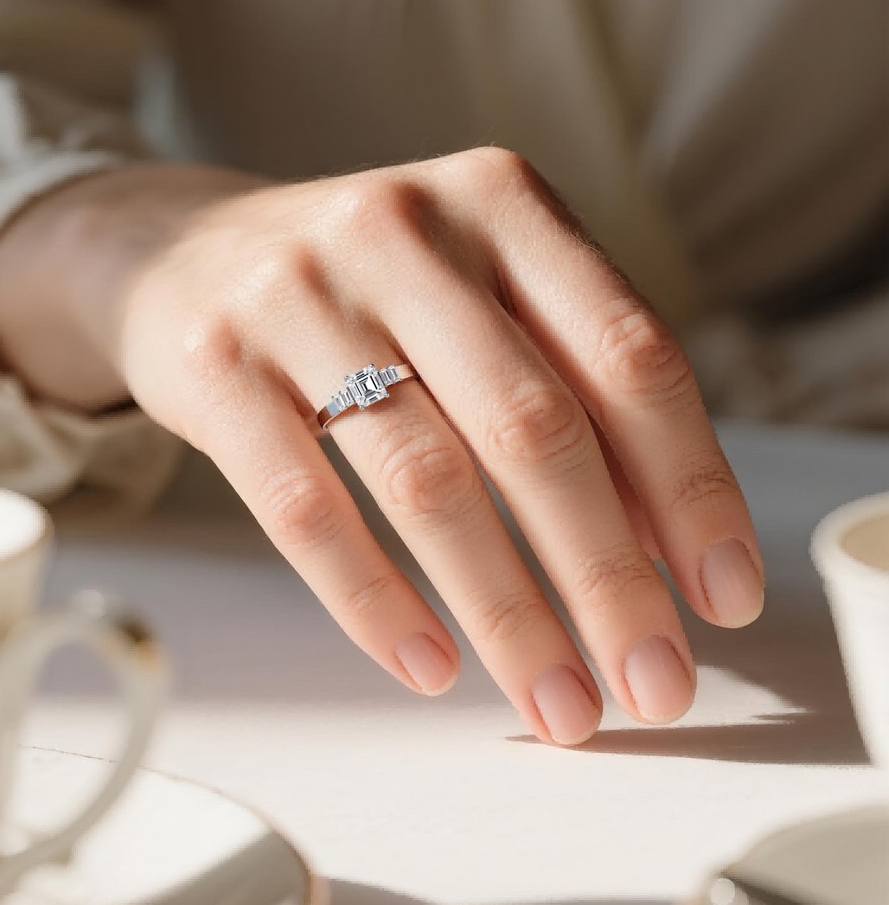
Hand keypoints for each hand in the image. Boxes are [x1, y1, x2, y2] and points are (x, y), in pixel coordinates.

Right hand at [0, 149, 764, 744]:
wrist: (181, 252)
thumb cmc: (366, 289)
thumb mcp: (479, 290)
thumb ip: (572, 385)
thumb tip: (667, 547)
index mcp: (501, 203)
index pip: (629, 357)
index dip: (691, 487)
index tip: (723, 597)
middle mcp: (404, 233)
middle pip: (535, 428)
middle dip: (608, 576)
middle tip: (652, 683)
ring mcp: (299, 296)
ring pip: (426, 480)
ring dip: (506, 614)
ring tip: (557, 702)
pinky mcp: (214, 367)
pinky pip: (306, 509)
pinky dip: (375, 603)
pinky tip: (429, 666)